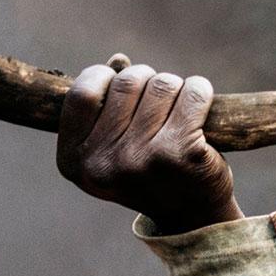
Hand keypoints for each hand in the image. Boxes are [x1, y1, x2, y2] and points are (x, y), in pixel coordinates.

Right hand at [56, 60, 239, 234]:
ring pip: (161, 84)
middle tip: (159, 98)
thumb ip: (105, 106)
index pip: (82, 94)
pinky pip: (193, 94)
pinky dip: (199, 90)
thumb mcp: (111, 147)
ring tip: (178, 105)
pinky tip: (201, 101)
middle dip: (145, 80)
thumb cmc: (149, 173)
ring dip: (174, 86)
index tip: (122, 84)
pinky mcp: (182, 153)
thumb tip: (119, 60)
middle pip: (125, 83)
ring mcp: (143, 158)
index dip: (103, 77)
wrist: (192, 216)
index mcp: (75, 161)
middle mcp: (105, 163)